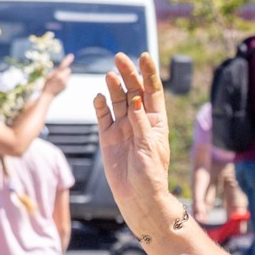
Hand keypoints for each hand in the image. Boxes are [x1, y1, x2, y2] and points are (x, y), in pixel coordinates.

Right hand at [42, 60, 74, 99]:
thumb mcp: (49, 75)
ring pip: (68, 75)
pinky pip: (67, 80)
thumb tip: (62, 67)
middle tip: (59, 73)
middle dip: (65, 70)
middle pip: (68, 70)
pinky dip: (64, 80)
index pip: (63, 65)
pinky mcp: (66, 86)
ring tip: (58, 80)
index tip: (71, 56)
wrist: (48, 94)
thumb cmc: (47, 84)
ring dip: (65, 75)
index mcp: (57, 74)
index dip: (67, 60)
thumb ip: (56, 71)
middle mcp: (62, 78)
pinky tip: (59, 84)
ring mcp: (65, 82)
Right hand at [97, 53, 177, 235]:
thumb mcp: (149, 148)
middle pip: (133, 91)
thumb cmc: (150, 175)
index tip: (144, 56)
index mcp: (155, 121)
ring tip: (110, 75)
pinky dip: (100, 106)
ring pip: (117, 101)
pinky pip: (103, 116)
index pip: (152, 91)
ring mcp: (123, 128)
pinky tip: (98, 97)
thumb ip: (140, 124)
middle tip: (120, 58)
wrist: (137, 197)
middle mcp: (139, 121)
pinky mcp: (108, 137)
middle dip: (127, 74)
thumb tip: (135, 100)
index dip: (149, 73)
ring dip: (113, 87)